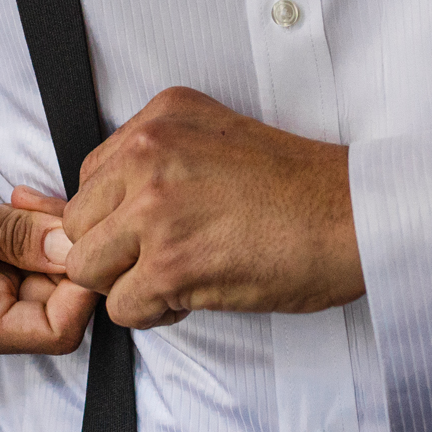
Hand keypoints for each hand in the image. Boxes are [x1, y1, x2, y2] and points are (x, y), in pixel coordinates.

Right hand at [0, 150, 94, 360]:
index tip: (75, 233)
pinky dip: (36, 229)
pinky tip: (18, 202)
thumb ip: (16, 236)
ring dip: (51, 234)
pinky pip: (31, 260)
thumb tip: (75, 249)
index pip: (61, 329)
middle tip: (42, 201)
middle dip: (65, 250)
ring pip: (50, 277)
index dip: (81, 285)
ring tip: (23, 197)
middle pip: (61, 302)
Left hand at [51, 88, 364, 328]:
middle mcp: (149, 154)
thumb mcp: (219, 136)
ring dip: (128, 283)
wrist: (353, 217)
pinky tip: (195, 294)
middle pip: (78, 223)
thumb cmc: (299, 187)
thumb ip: (158, 160)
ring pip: (87, 268)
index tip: (154, 228)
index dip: (117, 215)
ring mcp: (154, 209)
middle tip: (165, 257)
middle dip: (113, 251)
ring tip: (178, 277)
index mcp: (161, 118)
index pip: (90, 177)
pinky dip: (154, 314)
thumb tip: (100, 210)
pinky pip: (121, 308)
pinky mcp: (169, 264)